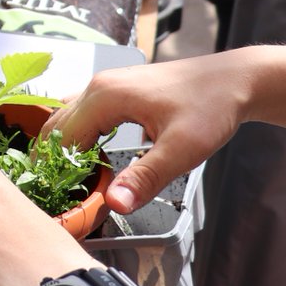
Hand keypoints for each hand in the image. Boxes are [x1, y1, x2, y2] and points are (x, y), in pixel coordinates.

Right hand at [43, 54, 247, 213]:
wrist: (233, 80)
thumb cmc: (210, 109)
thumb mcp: (181, 150)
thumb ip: (144, 177)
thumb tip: (114, 205)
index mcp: (104, 97)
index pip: (62, 137)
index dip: (56, 168)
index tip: (55, 196)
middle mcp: (98, 86)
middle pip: (57, 124)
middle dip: (52, 158)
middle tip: (54, 191)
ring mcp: (105, 83)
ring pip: (67, 116)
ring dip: (62, 145)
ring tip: (66, 177)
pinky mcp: (116, 88)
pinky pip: (81, 110)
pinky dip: (76, 132)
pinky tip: (87, 153)